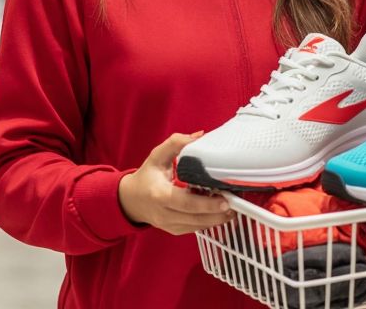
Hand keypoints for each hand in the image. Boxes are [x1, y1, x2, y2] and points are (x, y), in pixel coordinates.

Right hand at [118, 131, 234, 234]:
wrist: (131, 200)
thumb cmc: (146, 177)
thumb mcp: (157, 156)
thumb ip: (177, 143)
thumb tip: (200, 136)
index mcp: (159, 194)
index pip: (184, 203)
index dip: (206, 204)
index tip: (224, 200)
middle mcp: (163, 213)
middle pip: (194, 218)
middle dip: (217, 213)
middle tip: (235, 205)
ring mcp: (168, 224)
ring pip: (196, 226)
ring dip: (216, 220)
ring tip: (232, 210)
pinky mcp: (174, 230)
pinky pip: (194, 229)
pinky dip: (208, 222)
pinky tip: (220, 214)